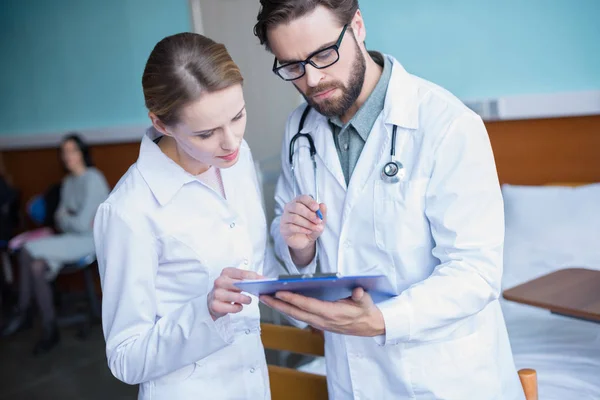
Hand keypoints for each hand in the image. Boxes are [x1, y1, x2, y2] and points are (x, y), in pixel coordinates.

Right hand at [207, 267, 261, 320]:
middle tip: (257, 291)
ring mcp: (216, 293)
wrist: (212, 301)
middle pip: (239, 284)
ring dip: (246, 299)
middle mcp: (220, 281)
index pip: (243, 273)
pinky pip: (233, 308)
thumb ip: (248, 279)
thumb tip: (264, 279)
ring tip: (248, 300)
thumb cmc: (228, 289)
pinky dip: (238, 308)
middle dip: (250, 288)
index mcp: (226, 272)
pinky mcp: (215, 305)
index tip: (263, 282)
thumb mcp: (236, 281)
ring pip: (236, 297)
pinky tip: (238, 305)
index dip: (255, 278)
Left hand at [260, 287, 384, 336]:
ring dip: (280, 308)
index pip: (308, 305)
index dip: (293, 299)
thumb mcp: (366, 302)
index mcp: (332, 313)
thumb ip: (361, 296)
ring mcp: (319, 324)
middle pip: (296, 313)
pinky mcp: (319, 324)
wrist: (370, 326)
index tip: (279, 291)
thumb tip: (358, 291)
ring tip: (266, 298)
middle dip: (278, 304)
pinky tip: (279, 303)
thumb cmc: (366, 311)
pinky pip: (299, 317)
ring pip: (295, 316)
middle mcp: (323, 320)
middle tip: (263, 296)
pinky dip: (288, 310)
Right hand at [280, 195, 326, 250]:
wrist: (304, 241)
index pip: (302, 198)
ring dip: (307, 224)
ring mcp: (285, 217)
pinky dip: (302, 229)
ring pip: (295, 218)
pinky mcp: (284, 228)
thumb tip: (322, 205)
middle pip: (297, 207)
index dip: (310, 202)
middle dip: (309, 214)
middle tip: (318, 220)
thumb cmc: (311, 227)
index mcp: (299, 202)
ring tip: (315, 228)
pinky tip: (309, 231)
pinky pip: (292, 227)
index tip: (317, 208)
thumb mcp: (320, 221)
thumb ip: (321, 213)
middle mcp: (290, 208)